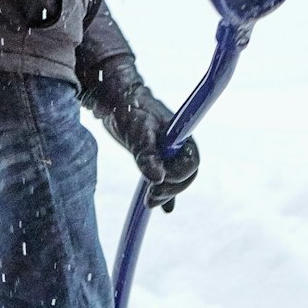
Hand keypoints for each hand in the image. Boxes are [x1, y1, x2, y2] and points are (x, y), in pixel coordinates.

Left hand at [80, 55, 199, 210]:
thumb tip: (157, 179)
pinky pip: (165, 178)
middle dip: (171, 190)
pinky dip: (165, 193)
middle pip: (185, 176)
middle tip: (150, 198)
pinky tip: (164, 208)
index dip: (178, 179)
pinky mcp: (155, 158)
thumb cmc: (129, 110)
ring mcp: (167, 153)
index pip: (191, 165)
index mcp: (182, 137)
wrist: (116, 99)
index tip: (157, 185)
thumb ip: (147, 155)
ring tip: (149, 201)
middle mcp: (178, 146)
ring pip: (174, 179)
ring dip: (165, 193)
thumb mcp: (138, 132)